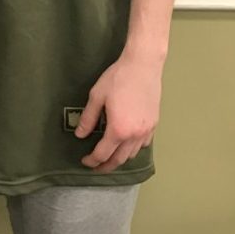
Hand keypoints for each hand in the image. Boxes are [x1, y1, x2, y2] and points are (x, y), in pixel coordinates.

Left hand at [75, 51, 163, 172]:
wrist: (143, 66)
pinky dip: (133, 149)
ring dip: (120, 158)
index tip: (84, 161)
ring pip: (132, 154)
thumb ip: (88, 118)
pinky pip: (143, 144)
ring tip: (109, 156)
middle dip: (106, 166)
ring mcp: (147, 131)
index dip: (92, 161)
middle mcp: (134, 135)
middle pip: (119, 160)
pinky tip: (126, 143)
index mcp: (118, 130)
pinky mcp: (154, 124)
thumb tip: (80, 135)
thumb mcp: (97, 97)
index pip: (103, 154)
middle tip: (95, 167)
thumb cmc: (117, 78)